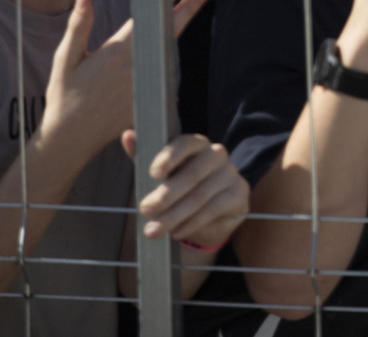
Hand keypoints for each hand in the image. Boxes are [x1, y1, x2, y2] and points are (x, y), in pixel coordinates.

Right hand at [40, 0, 210, 165]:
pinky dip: (167, 57)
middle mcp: (136, 67)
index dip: (165, 0)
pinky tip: (168, 45)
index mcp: (116, 53)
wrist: (71, 138)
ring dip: (177, 31)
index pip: (147, 19)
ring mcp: (147, 84)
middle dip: (187, 9)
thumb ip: (78, 27)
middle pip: (167, 33)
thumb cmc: (64, 97)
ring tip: (189, 6)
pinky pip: (164, 74)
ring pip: (167, 52)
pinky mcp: (151, 99)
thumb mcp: (65, 60)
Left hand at [126, 131, 248, 249]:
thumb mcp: (159, 174)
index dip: (169, 157)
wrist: (208, 216)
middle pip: (193, 173)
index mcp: (196, 144)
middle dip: (166, 195)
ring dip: (174, 215)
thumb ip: (144, 156)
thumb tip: (127, 135)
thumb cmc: (178, 188)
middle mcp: (216, 154)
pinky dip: (192, 223)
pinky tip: (176, 232)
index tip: (153, 174)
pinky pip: (214, 209)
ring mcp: (230, 173)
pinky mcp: (239, 193)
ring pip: (201, 195)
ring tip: (154, 230)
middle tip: (144, 210)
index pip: (185, 143)